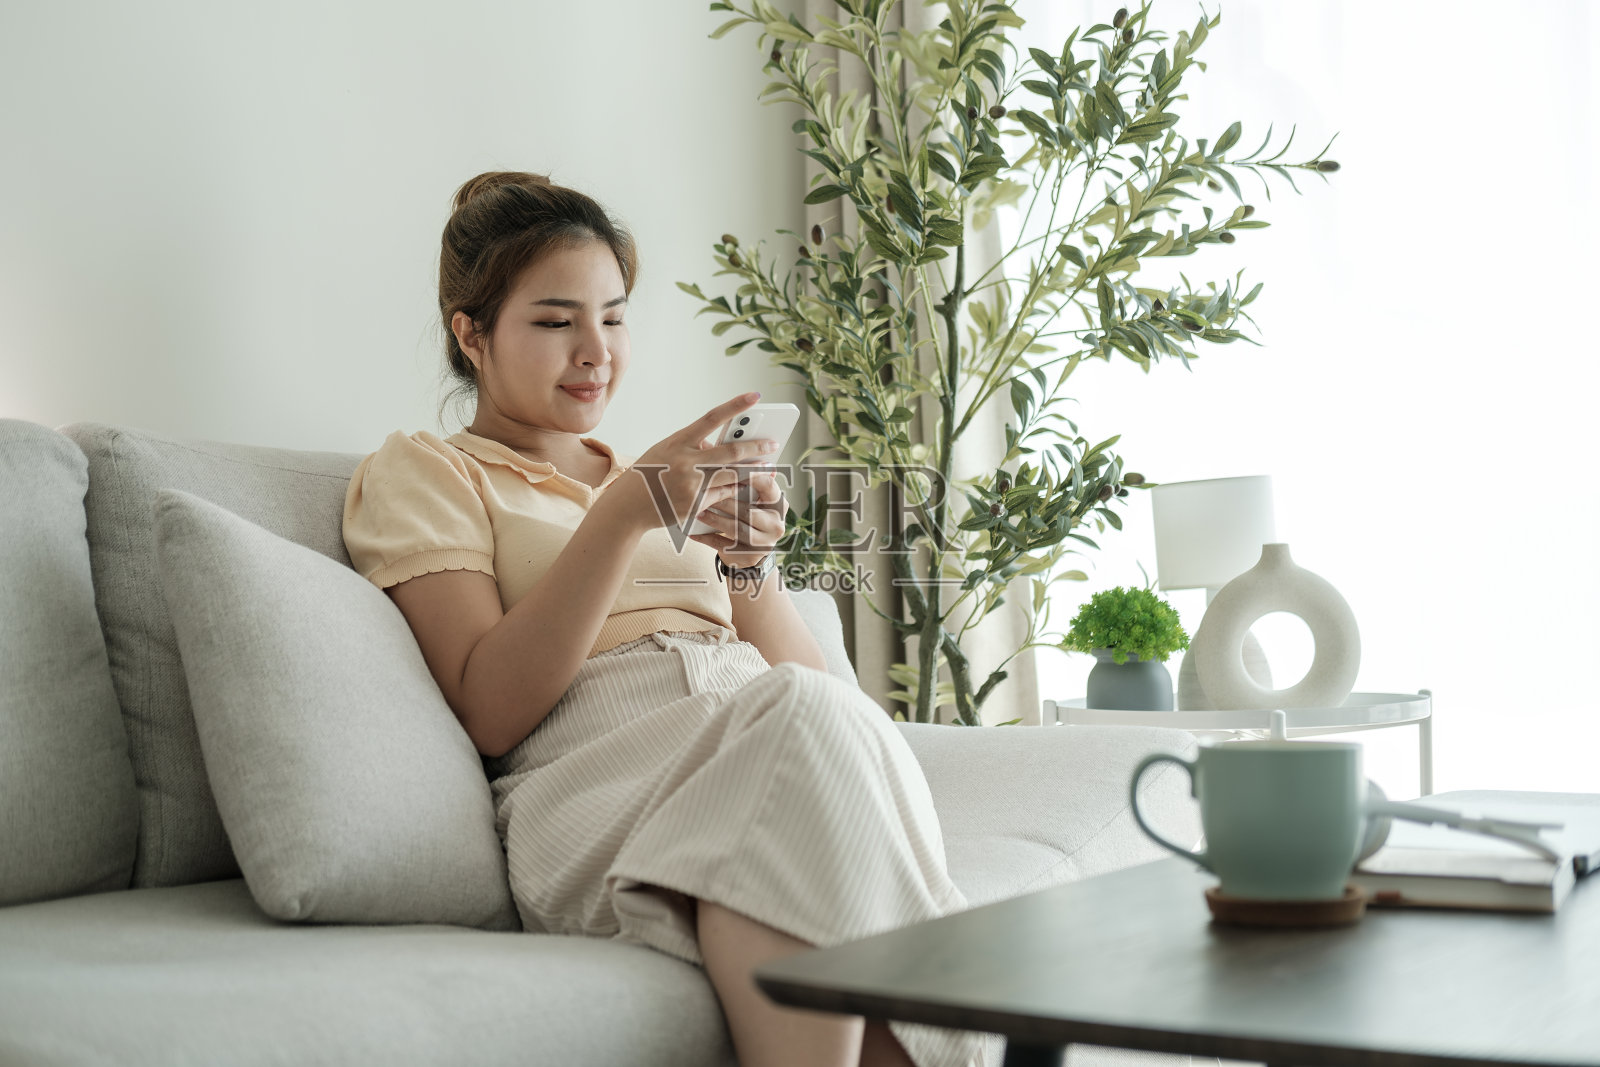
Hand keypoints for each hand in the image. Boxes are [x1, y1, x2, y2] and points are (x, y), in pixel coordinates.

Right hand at [610, 392, 779, 536]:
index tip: (755, 396)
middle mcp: (686, 462)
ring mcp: (691, 485)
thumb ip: (692, 446)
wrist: (628, 507)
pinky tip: (747, 485)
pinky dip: (736, 489)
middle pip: (731, 452)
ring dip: (754, 472)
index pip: (711, 418)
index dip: (735, 406)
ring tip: (768, 466)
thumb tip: (720, 446)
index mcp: (678, 442)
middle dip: (757, 448)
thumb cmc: (648, 474)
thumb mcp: (666, 451)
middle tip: (773, 444)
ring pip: (733, 476)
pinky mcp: (695, 505)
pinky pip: (724, 495)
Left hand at [689, 470, 786, 569]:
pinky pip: (724, 546)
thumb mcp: (753, 497)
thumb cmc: (749, 515)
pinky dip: (706, 539)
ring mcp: (764, 542)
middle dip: (725, 501)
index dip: (751, 475)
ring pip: (736, 529)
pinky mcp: (748, 555)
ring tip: (699, 512)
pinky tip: (693, 532)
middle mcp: (776, 524)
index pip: (768, 485)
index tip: (731, 466)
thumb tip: (723, 451)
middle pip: (748, 510)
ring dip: (715, 520)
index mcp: (778, 504)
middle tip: (704, 492)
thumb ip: (745, 480)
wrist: (750, 551)